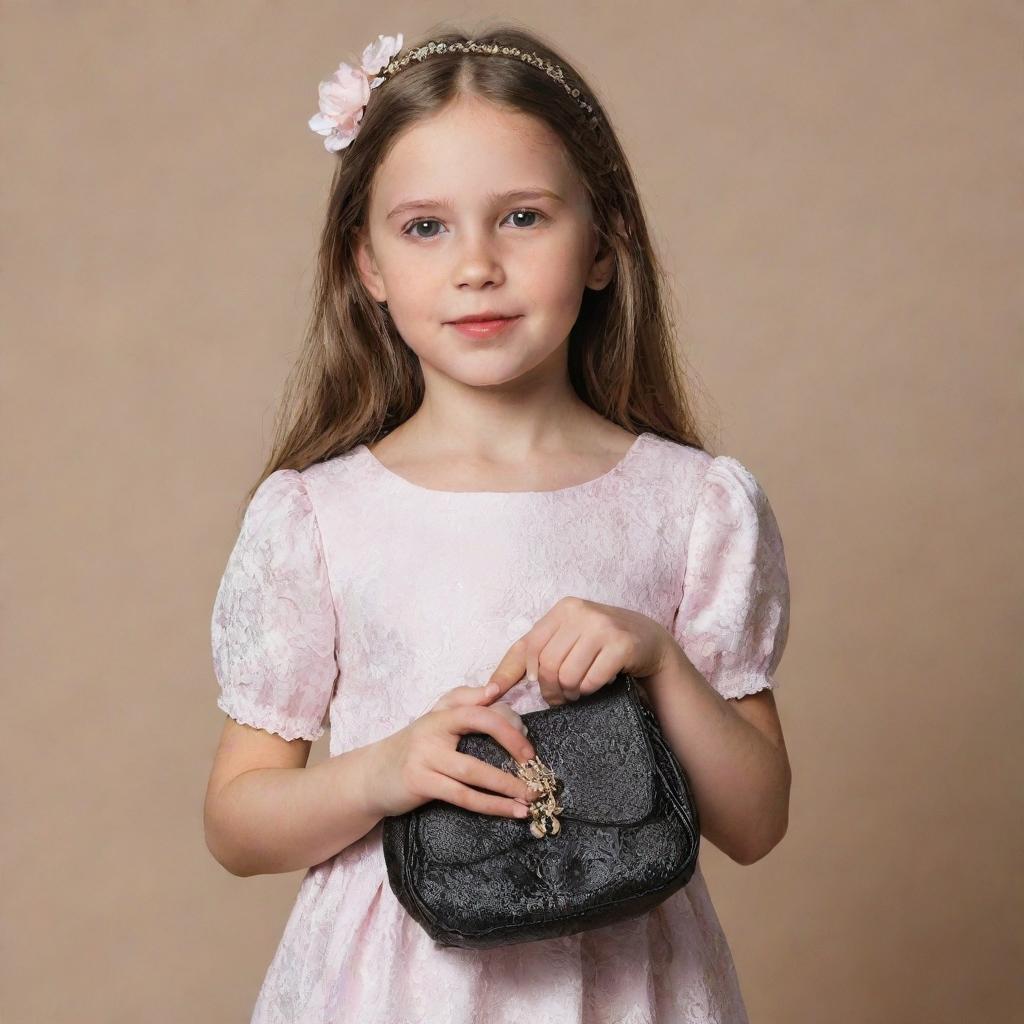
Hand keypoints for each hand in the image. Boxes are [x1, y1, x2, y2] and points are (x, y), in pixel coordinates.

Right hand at [366, 677, 537, 819]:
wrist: (371, 777)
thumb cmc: (413, 748)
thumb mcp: (434, 719)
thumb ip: (462, 701)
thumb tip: (496, 689)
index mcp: (440, 713)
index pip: (478, 705)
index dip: (505, 720)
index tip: (527, 744)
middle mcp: (432, 729)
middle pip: (478, 723)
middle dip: (512, 742)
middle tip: (535, 764)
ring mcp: (425, 757)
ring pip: (474, 771)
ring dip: (508, 786)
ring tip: (533, 797)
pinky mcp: (420, 783)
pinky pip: (463, 796)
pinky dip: (491, 805)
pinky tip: (511, 811)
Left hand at [485, 596, 673, 706]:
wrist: (648, 642)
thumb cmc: (599, 645)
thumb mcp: (565, 641)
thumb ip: (529, 657)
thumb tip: (489, 690)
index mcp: (562, 609)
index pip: (527, 647)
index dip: (513, 675)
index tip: (505, 694)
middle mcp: (580, 612)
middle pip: (546, 665)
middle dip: (550, 690)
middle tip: (560, 697)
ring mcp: (603, 627)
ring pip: (567, 675)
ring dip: (571, 692)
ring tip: (578, 691)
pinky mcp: (622, 645)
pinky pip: (592, 680)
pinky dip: (590, 690)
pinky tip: (596, 685)